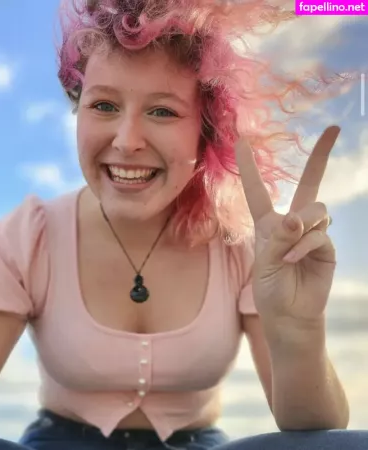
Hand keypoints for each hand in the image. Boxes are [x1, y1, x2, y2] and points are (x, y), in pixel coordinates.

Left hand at [235, 126, 338, 331]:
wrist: (289, 315)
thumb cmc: (270, 289)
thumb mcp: (264, 262)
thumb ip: (279, 238)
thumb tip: (298, 216)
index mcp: (267, 224)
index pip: (257, 190)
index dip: (249, 167)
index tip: (242, 141)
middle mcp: (291, 223)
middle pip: (309, 183)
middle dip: (321, 156)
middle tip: (334, 128)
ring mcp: (312, 233)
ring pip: (315, 210)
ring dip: (301, 228)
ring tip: (288, 254)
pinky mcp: (326, 247)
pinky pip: (319, 234)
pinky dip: (305, 246)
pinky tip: (294, 260)